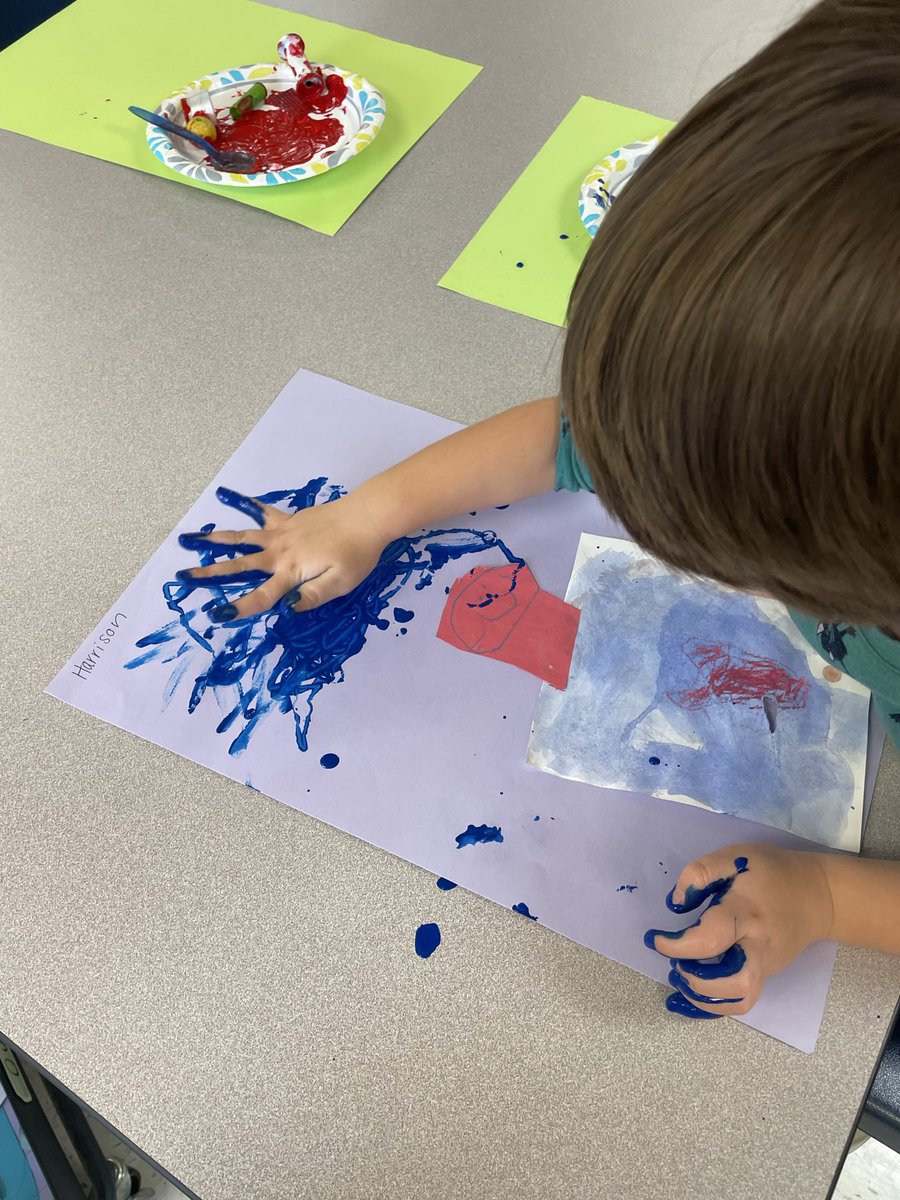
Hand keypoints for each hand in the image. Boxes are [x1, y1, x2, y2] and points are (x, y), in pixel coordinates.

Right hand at [176, 486, 387, 619]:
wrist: (367, 516)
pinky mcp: (289, 519)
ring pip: (241, 537)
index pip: (262, 596)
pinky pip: (260, 511)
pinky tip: (224, 494)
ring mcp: (281, 533)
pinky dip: (242, 503)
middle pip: (240, 565)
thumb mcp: (340, 584)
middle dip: (209, 573)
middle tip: (181, 577)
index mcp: (291, 572)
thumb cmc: (357, 554)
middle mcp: (279, 552)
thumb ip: (311, 597)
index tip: (215, 616)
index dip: (240, 608)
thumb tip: (284, 609)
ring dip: (213, 540)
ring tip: (186, 539)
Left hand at [644, 843, 833, 1017]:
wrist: (816, 895)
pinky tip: (688, 1000)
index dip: (677, 945)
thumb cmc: (771, 873)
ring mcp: (766, 966)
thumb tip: (675, 903)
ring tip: (680, 978)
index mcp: (746, 914)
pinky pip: (742, 1002)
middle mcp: (759, 946)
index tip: (654, 938)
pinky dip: (713, 1007)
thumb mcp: (734, 858)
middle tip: (675, 964)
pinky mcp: (766, 975)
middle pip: (734, 981)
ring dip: (703, 999)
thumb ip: (700, 874)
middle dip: (696, 980)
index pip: (711, 939)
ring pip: (740, 1000)